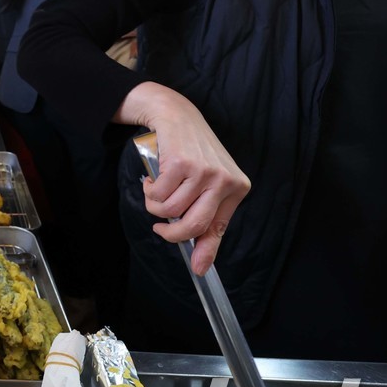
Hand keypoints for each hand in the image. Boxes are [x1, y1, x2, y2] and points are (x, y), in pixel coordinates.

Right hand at [122, 82, 249, 274]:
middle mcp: (224, 180)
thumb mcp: (206, 184)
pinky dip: (149, 191)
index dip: (205, 250)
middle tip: (159, 228)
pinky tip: (152, 179)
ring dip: (155, 206)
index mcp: (237, 188)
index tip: (198, 270)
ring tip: (155, 191)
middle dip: (170, 233)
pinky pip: (158, 195)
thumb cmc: (192, 153)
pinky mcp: (182, 163)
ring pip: (171, 211)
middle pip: (193, 224)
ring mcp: (204, 171)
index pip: (218, 227)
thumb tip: (200, 264)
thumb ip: (205, 219)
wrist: (178, 116)